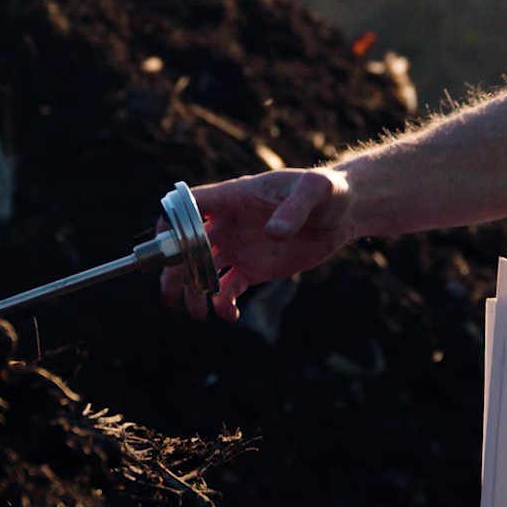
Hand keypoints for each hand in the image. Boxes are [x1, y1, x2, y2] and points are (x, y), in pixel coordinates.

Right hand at [161, 167, 356, 321]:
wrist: (343, 213)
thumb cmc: (327, 191)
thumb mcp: (316, 190)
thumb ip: (294, 209)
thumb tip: (272, 234)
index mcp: (235, 197)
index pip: (190, 205)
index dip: (171, 222)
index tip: (163, 246)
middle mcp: (229, 223)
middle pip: (187, 244)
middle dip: (175, 270)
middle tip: (171, 296)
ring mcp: (238, 247)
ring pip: (203, 270)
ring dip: (194, 292)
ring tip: (199, 316)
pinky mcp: (253, 268)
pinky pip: (228, 288)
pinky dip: (224, 304)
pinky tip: (231, 314)